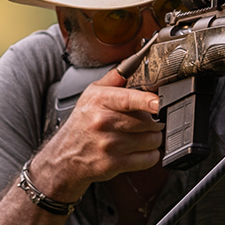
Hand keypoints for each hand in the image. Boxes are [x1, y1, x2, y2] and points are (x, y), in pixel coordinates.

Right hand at [34, 67, 161, 200]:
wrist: (65, 157)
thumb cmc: (82, 124)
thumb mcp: (90, 95)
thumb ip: (113, 79)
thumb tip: (134, 61)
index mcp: (100, 101)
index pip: (128, 99)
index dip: (147, 101)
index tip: (159, 103)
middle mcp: (103, 122)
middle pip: (147, 121)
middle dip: (155, 122)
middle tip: (149, 122)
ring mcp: (109, 145)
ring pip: (151, 140)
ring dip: (154, 139)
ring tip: (143, 136)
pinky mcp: (114, 164)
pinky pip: (148, 159)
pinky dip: (151, 155)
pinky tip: (142, 151)